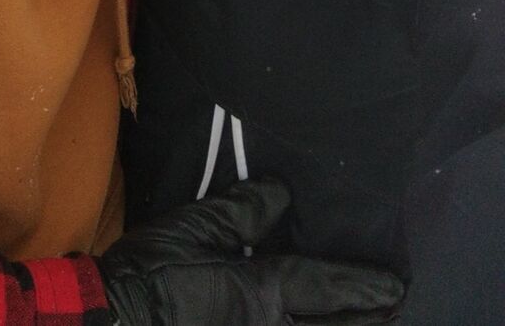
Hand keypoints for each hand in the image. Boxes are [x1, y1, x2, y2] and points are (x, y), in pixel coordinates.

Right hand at [98, 181, 402, 325]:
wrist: (111, 320)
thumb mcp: (194, 227)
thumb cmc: (151, 272)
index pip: (323, 287)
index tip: (394, 284)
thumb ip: (244, 210)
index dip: (361, 286)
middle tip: (394, 308)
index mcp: (260, 295)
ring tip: (366, 322)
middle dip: (364, 320)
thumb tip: (282, 192)